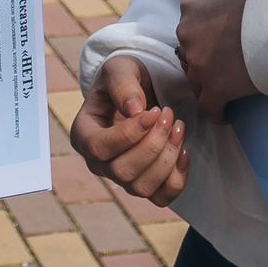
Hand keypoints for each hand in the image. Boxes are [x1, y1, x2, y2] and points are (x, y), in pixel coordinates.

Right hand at [72, 54, 187, 206]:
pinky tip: (184, 149)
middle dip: (152, 145)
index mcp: (83, 135)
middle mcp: (98, 163)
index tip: (153, 111)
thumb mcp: (119, 69)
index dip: (129, 134)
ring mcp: (121, 178)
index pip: (99, 148)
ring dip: (167, 159)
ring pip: (141, 188)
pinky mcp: (146, 185)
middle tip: (169, 114)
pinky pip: (161, 197)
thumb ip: (123, 84)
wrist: (141, 93)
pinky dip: (178, 178)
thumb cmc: (125, 80)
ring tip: (179, 127)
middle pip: (122, 172)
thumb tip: (134, 110)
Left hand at [177, 0, 263, 122]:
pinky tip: (225, 114)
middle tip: (224, 67)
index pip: (190, 27)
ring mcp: (198, 62)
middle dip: (204, 61)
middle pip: (189, 54)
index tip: (218, 45)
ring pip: (197, 81)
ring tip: (226, 92)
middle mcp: (187, 32)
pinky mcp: (214, 87)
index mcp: (192, 5)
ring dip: (209, 86)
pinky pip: (209, 107)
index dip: (205, 39)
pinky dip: (216, 112)